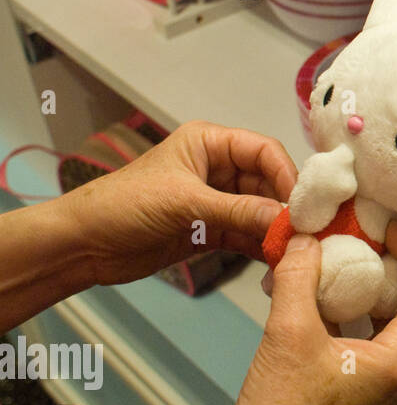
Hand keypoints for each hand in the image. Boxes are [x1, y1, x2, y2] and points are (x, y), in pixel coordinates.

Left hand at [60, 120, 296, 285]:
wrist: (83, 245)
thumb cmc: (124, 205)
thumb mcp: (185, 203)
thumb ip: (239, 211)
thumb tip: (287, 220)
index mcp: (210, 143)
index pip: (264, 151)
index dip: (286, 174)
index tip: (302, 204)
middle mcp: (217, 168)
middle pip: (267, 183)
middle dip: (285, 207)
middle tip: (305, 233)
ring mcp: (215, 200)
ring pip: (260, 212)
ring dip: (275, 230)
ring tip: (295, 250)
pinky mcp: (211, 230)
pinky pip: (246, 235)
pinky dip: (261, 247)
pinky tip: (276, 261)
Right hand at [203, 221, 396, 404]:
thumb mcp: (287, 332)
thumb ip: (298, 277)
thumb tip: (305, 237)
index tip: (387, 228)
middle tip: (379, 249)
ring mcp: (393, 393)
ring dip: (391, 300)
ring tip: (359, 270)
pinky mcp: (373, 401)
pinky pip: (388, 351)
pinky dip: (374, 323)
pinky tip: (338, 305)